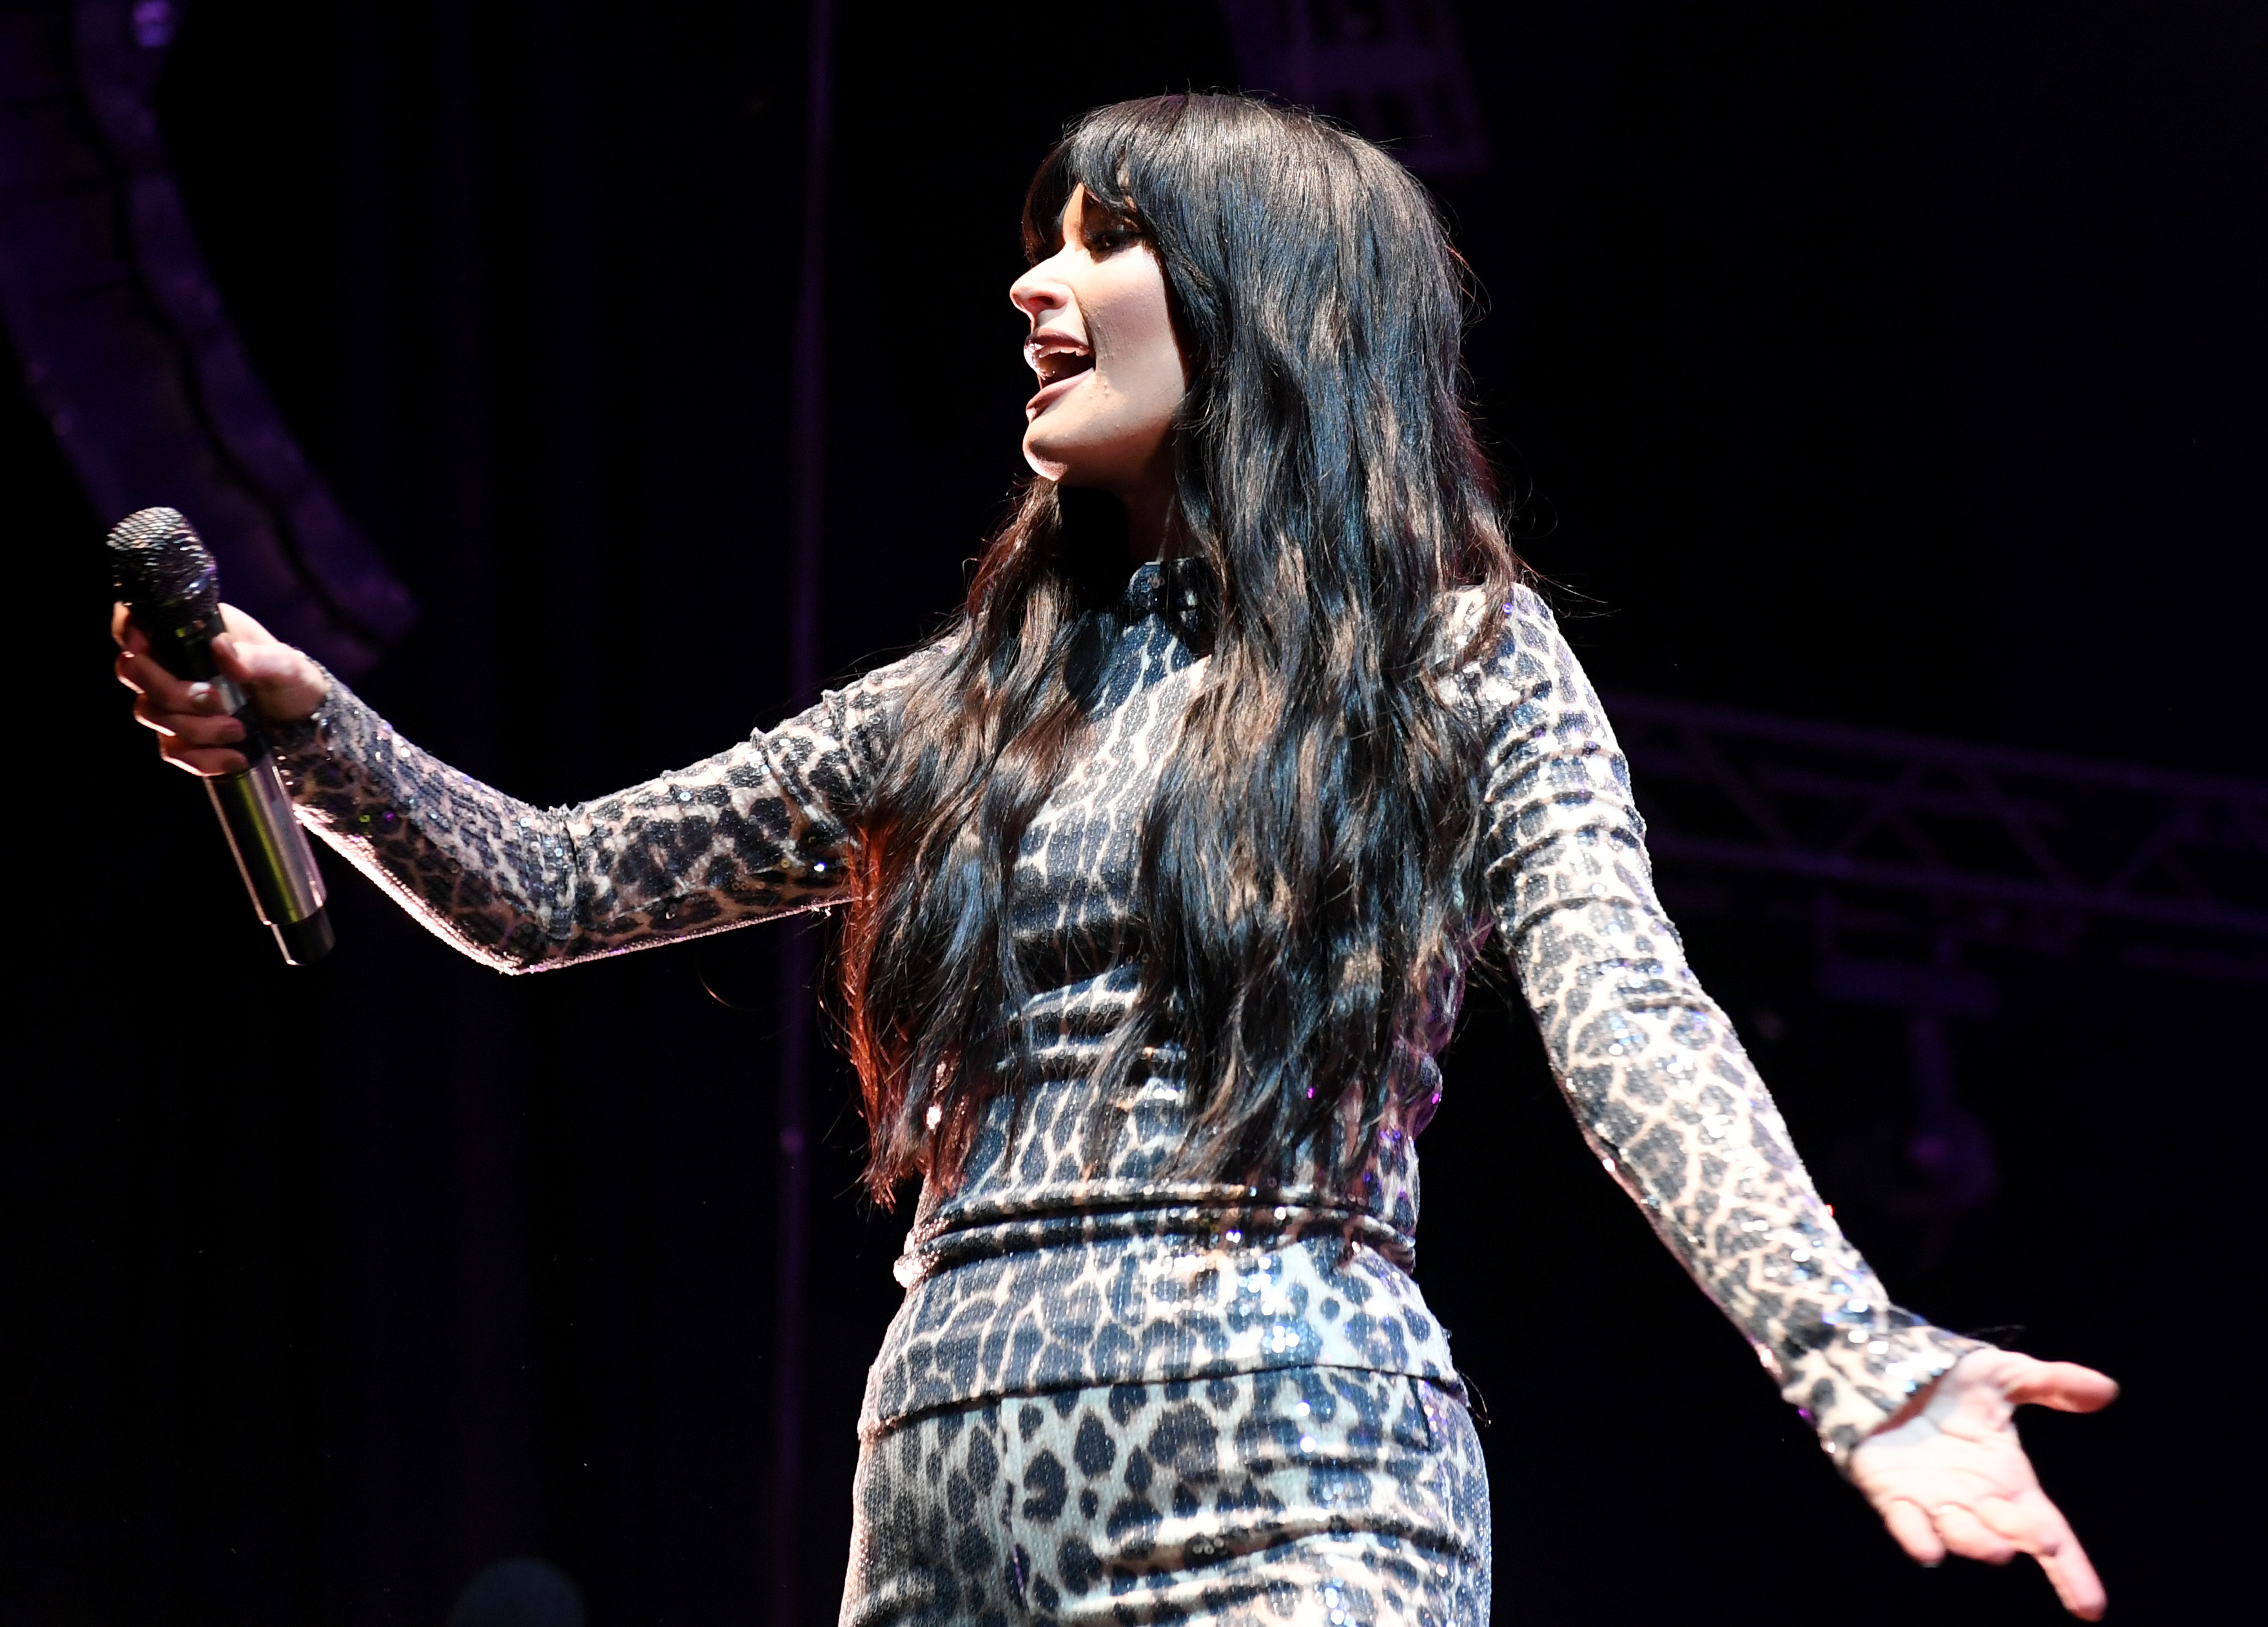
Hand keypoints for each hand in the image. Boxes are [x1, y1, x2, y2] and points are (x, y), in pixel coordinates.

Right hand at [112, 601, 327, 776]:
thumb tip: (221, 648)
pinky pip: (171, 749)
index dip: (129, 632)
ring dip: (194, 728)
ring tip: (239, 730)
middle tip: (217, 701)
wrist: (303, 719)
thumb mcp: (285, 665)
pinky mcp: (182, 733)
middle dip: (171, 693)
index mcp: (193, 631)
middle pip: (133, 672)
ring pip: (149, 713)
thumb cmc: (292, 678)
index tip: (143, 647)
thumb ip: (256, 657)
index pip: (136, 622)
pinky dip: (201, 758)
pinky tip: (235, 758)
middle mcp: (173, 662)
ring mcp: (172, 699)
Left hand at [1848, 1348, 2116, 1618]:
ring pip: (1960, 1537)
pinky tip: (1927, 1549)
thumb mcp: (2003, 1375)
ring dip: (1974, 1540)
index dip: (2072, 1572)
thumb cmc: (1951, 1383)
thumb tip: (2107, 1389)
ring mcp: (1933, 1503)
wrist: (1885, 1370)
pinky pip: (1905, 1526)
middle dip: (2019, 1537)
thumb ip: (2053, 1383)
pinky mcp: (1891, 1496)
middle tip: (2033, 1534)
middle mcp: (1976, 1503)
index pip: (2050, 1535)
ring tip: (1985, 1533)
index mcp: (2009, 1484)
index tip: (2092, 1608)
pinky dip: (1916, 1538)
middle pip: (2007, 1538)